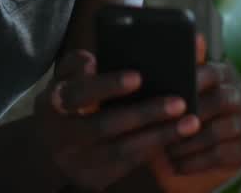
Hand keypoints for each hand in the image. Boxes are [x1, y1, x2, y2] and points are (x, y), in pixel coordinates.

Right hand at [35, 49, 200, 191]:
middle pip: (105, 125)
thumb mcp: (62, 80)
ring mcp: (80, 161)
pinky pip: (129, 164)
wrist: (50, 150)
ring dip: (159, 136)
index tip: (138, 77)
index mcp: (54, 104)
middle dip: (145, 114)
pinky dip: (154, 149)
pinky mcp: (95, 179)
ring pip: (122, 150)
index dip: (107, 86)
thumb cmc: (67, 102)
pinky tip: (176, 137)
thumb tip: (93, 61)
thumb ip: (76, 63)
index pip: (78, 94)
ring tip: (190, 122)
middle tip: (179, 102)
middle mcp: (63, 136)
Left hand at [150, 35, 240, 191]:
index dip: (195, 80)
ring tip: (167, 148)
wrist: (171, 159)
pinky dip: (196, 161)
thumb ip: (174, 70)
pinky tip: (177, 164)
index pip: (213, 71)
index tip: (175, 92)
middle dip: (193, 113)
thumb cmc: (165, 119)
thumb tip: (194, 37)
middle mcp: (236, 97)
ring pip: (222, 129)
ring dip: (191, 140)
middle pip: (222, 99)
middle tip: (167, 124)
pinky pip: (223, 154)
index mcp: (220, 76)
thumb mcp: (162, 95)